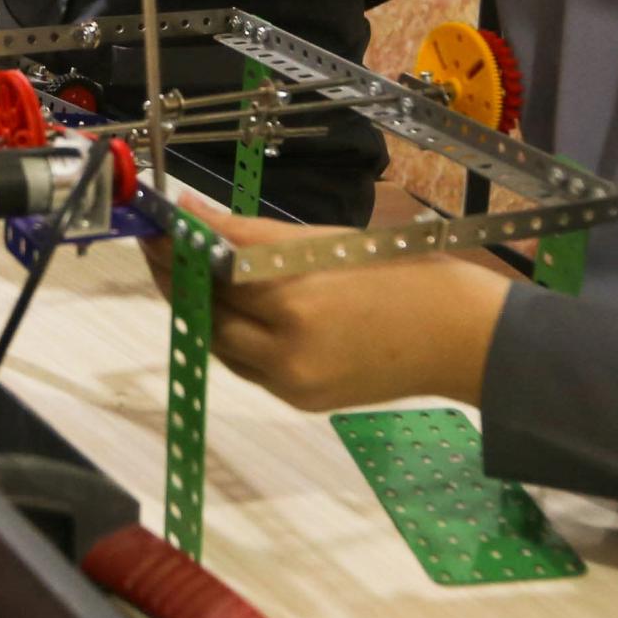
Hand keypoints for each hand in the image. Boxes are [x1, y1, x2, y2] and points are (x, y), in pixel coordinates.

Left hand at [144, 205, 511, 412]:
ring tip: (191, 268)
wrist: (464, 338)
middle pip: (205, 311)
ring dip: (200, 306)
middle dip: (177, 275)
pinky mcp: (299, 400)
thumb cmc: (405, 271)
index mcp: (296, 299)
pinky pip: (247, 364)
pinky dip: (231, 334)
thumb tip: (190, 216)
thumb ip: (251, 235)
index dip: (174, 244)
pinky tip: (232, 306)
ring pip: (219, 342)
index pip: (211, 268)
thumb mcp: (326, 241)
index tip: (152, 221)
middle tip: (161, 242)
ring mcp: (291, 382)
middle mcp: (286, 349)